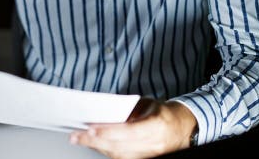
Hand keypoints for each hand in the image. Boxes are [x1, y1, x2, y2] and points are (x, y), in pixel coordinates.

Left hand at [70, 98, 196, 158]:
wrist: (183, 128)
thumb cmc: (162, 112)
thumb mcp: (147, 104)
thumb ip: (127, 110)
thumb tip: (103, 114)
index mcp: (157, 125)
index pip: (129, 131)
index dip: (108, 131)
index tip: (89, 129)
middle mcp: (155, 144)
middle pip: (120, 147)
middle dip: (95, 142)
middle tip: (75, 136)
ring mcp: (151, 156)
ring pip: (119, 156)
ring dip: (98, 147)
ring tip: (81, 139)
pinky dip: (107, 152)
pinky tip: (96, 145)